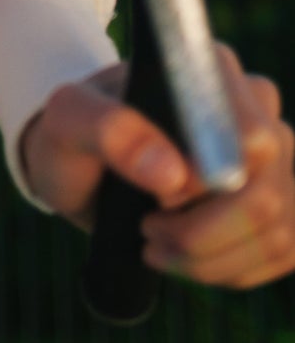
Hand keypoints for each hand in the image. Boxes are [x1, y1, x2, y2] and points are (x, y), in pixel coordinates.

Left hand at [19, 46, 294, 289]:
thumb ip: (109, 130)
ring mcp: (278, 157)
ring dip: (210, 259)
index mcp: (210, 71)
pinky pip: (283, 253)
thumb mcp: (68, 119)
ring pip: (276, 232)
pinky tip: (189, 256)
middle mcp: (257, 108)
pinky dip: (231, 270)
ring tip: (157, 243)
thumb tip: (174, 175)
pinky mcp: (284, 202)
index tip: (162, 197)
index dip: (209, 183)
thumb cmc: (78, 131)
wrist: (87, 163)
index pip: (251, 138)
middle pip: (266, 195)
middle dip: (201, 233)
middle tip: (148, 228)